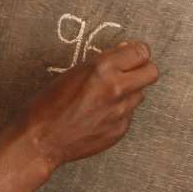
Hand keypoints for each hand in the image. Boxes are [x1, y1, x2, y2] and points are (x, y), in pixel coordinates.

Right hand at [17, 41, 158, 169]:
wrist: (40, 139)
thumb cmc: (49, 103)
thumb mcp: (74, 71)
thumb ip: (103, 63)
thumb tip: (125, 52)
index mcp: (102, 67)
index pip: (142, 52)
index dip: (136, 52)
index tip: (130, 54)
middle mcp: (116, 88)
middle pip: (152, 72)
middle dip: (142, 69)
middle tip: (129, 72)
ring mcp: (120, 111)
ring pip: (140, 94)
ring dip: (130, 92)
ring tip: (106, 96)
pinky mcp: (120, 130)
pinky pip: (129, 114)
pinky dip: (119, 111)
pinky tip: (100, 114)